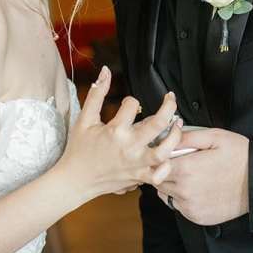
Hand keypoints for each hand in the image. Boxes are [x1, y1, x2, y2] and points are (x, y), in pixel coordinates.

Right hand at [56, 67, 184, 201]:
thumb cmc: (79, 150)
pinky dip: (166, 167)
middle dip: (169, 106)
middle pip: (158, 123)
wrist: (75, 180)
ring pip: (165, 151)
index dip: (131, 100)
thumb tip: (105, 72)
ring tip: (177, 124)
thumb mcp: (84, 119)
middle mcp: (129, 147)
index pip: (132, 105)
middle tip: (171, 99)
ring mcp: (136, 164)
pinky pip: (159, 176)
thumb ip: (96, 94)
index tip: (127, 105)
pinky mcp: (138, 177)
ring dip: (175, 136)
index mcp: (115, 131)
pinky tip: (167, 156)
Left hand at [151, 127, 248, 225]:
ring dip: (172, 185)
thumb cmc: (240, 157)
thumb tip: (170, 132)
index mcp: (186, 169)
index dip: (159, 158)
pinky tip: (197, 189)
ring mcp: (190, 206)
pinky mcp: (197, 217)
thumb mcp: (215, 137)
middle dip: (164, 171)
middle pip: (158, 180)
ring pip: (166, 194)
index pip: (155, 165)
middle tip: (180, 164)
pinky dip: (182, 198)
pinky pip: (178, 207)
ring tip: (190, 176)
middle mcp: (184, 190)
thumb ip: (188, 136)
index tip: (168, 155)